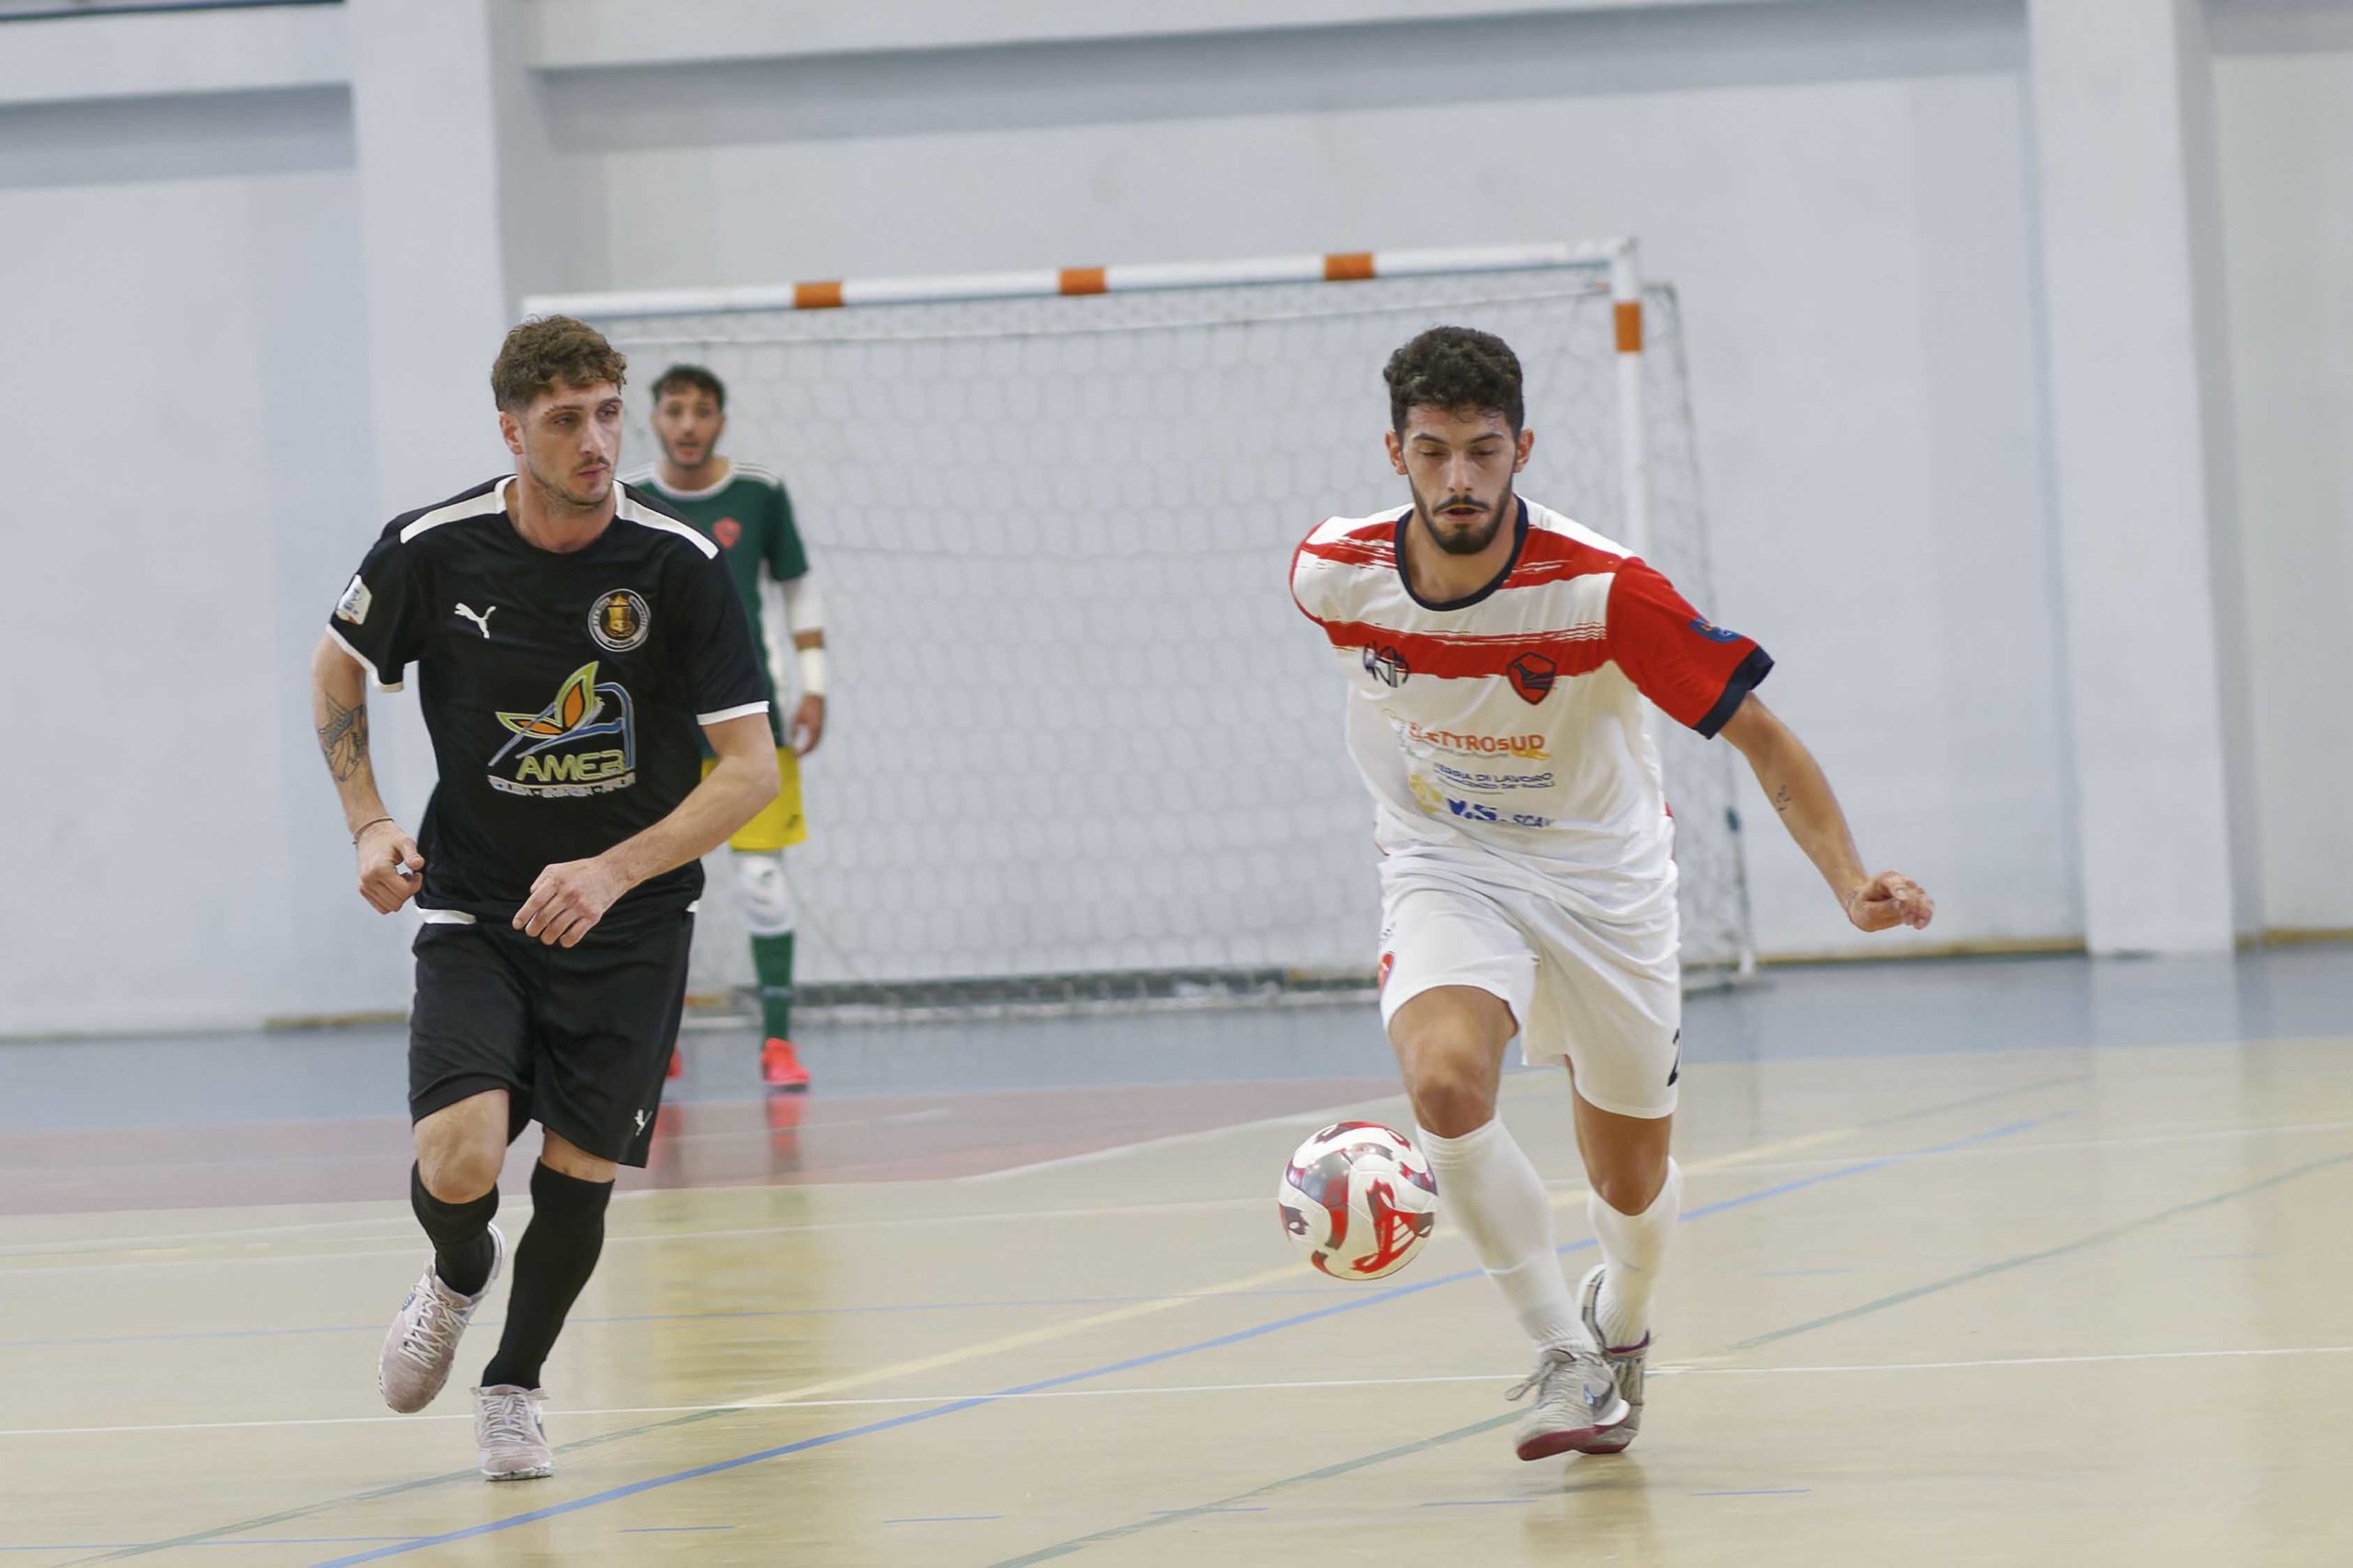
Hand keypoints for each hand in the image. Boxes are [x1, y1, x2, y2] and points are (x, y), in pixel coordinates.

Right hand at [355, 820, 423, 913]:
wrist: (370, 834)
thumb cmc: (388, 838)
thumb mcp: (405, 842)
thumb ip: (412, 854)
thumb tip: (418, 865)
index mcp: (379, 869)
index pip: (403, 892)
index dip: (415, 885)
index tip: (416, 874)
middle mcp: (368, 880)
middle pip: (396, 903)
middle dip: (407, 892)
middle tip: (409, 877)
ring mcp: (364, 886)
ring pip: (388, 907)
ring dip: (399, 896)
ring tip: (400, 879)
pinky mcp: (363, 889)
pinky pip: (380, 906)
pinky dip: (390, 899)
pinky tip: (392, 885)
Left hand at [514, 855, 632, 946]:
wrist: (611, 872)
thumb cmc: (581, 871)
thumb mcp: (558, 869)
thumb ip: (541, 881)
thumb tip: (530, 897)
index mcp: (557, 880)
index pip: (535, 901)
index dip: (524, 915)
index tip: (517, 925)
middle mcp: (568, 893)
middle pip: (544, 917)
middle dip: (534, 929)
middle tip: (531, 932)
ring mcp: (581, 905)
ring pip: (557, 928)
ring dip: (547, 937)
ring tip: (546, 938)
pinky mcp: (593, 915)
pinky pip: (575, 934)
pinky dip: (566, 941)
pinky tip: (563, 939)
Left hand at [791, 693, 826, 756]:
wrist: (815, 696)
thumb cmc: (805, 706)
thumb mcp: (796, 718)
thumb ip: (794, 730)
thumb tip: (790, 740)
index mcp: (813, 730)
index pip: (807, 746)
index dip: (801, 752)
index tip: (794, 755)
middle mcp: (819, 731)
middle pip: (813, 747)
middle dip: (805, 752)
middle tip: (797, 755)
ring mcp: (821, 728)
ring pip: (816, 743)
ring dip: (809, 748)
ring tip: (801, 751)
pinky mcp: (821, 726)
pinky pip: (817, 738)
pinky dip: (812, 743)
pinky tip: (806, 742)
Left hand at [1844, 871, 1933, 932]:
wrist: (1868, 907)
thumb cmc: (1864, 906)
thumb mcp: (1867, 909)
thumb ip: (1884, 907)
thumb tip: (1901, 904)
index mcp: (1883, 879)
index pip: (1893, 883)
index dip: (1899, 890)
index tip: (1903, 900)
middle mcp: (1899, 880)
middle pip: (1911, 890)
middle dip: (1911, 905)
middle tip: (1906, 920)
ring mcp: (1910, 889)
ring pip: (1922, 897)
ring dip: (1922, 911)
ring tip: (1915, 924)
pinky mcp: (1917, 899)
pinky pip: (1927, 905)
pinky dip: (1926, 916)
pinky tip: (1919, 926)